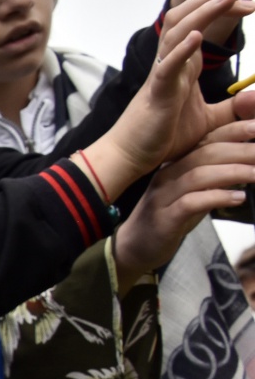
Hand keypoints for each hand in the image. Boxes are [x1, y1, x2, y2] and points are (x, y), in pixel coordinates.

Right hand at [81, 0, 254, 196]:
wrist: (132, 157)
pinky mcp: (157, 94)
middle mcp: (171, 63)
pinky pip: (167, 68)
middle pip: (188, 16)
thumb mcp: (208, 120)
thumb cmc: (162, 137)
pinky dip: (181, 50)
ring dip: (206, 12)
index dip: (222, 6)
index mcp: (183, 64)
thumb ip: (231, 107)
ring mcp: (163, 76)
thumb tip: (253, 100)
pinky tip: (198, 36)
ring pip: (179, 33)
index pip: (200, 22)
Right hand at [114, 119, 254, 284]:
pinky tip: (238, 198)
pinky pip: (191, 202)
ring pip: (199, 175)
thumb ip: (215, 177)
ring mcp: (163, 196)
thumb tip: (248, 165)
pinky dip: (217, 197)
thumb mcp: (194, 192)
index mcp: (176, 164)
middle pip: (206, 153)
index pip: (208, 139)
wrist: (133, 248)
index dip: (235, 131)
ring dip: (233, 172)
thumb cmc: (168, 218)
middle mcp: (168, 175)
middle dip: (241, 151)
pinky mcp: (164, 218)